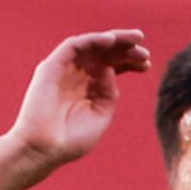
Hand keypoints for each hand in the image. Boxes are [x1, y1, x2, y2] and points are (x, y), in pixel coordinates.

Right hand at [8, 30, 150, 168]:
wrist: (43, 150)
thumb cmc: (70, 141)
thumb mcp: (100, 117)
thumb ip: (109, 94)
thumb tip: (110, 69)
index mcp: (89, 89)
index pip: (112, 67)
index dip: (130, 62)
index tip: (147, 64)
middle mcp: (77, 75)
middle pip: (104, 54)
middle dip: (125, 49)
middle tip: (144, 50)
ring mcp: (64, 70)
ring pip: (91, 45)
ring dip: (113, 40)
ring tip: (133, 40)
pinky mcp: (51, 67)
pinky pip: (73, 45)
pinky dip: (92, 40)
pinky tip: (110, 41)